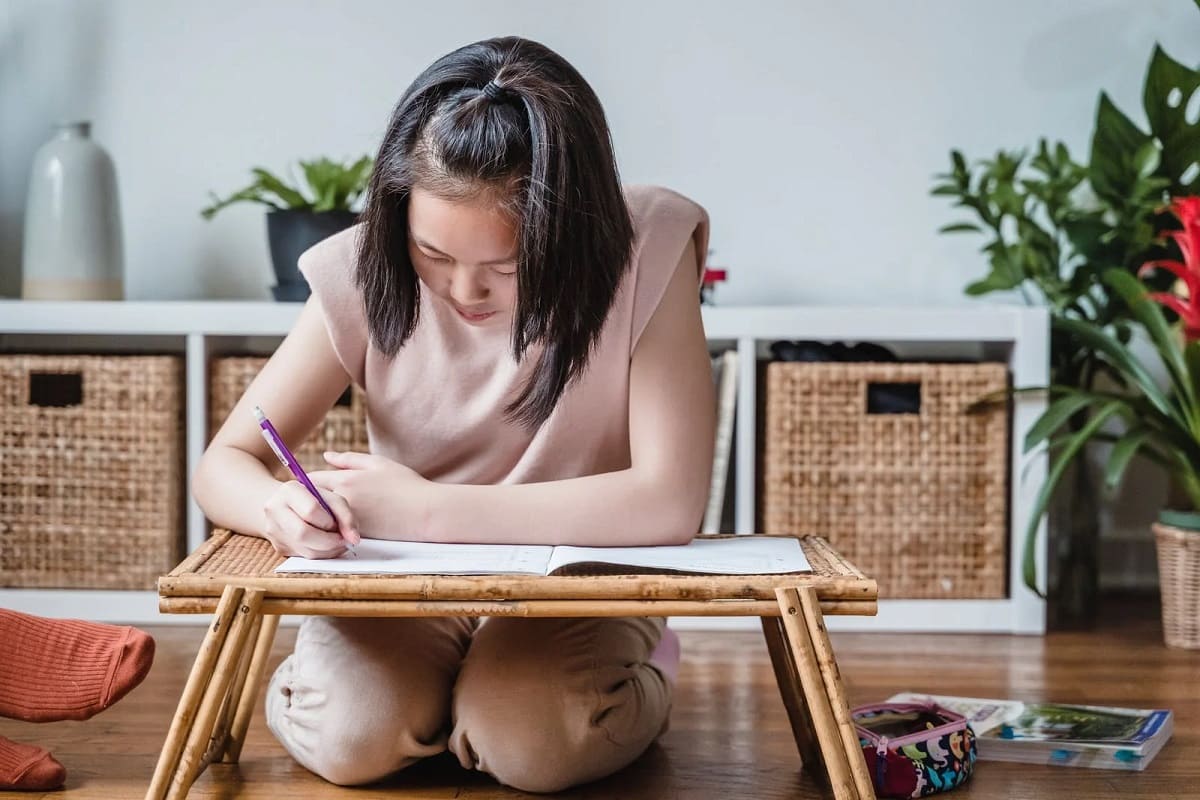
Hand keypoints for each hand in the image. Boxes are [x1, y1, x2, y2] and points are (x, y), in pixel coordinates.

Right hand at [261, 480, 360, 558]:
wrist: (283, 504)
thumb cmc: (312, 498)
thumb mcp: (330, 497)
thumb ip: (345, 514)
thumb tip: (354, 539)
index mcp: (289, 491)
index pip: (311, 511)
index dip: (329, 521)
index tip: (338, 524)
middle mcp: (276, 510)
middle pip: (303, 534)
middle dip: (329, 541)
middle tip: (343, 539)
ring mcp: (274, 531)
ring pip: (305, 550)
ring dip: (328, 550)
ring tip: (337, 541)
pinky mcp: (279, 547)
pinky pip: (305, 557)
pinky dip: (322, 554)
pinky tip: (327, 545)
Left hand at [309, 451, 429, 539]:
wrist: (425, 512)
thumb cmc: (406, 485)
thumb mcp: (379, 464)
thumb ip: (349, 459)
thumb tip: (326, 455)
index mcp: (346, 479)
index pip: (309, 480)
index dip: (308, 481)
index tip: (315, 484)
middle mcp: (342, 500)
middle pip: (309, 501)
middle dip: (310, 500)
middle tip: (319, 500)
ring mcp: (346, 520)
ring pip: (319, 518)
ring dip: (320, 515)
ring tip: (330, 513)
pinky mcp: (355, 535)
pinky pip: (333, 531)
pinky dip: (334, 527)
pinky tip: (345, 524)